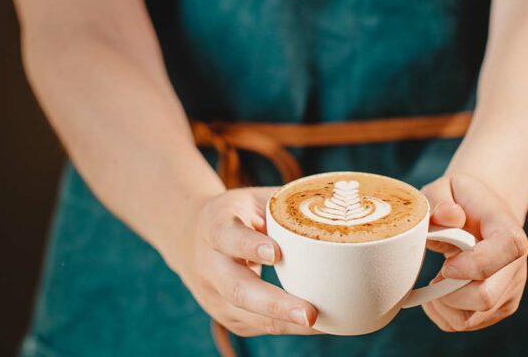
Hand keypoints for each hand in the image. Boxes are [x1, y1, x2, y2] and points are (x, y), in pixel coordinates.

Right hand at [163, 187, 320, 336]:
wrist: (190, 236)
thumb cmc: (237, 214)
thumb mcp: (253, 199)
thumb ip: (286, 204)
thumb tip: (337, 207)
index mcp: (215, 226)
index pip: (227, 236)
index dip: (250, 246)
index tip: (276, 254)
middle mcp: (210, 264)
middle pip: (237, 289)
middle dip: (275, 304)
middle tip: (309, 314)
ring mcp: (214, 294)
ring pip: (246, 315)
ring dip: (285, 323)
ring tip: (321, 325)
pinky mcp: (225, 314)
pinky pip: (256, 326)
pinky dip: (286, 328)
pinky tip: (314, 327)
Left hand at [420, 174, 527, 330]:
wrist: (482, 214)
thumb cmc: (461, 201)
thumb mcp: (447, 188)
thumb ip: (440, 199)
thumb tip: (446, 216)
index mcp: (510, 232)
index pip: (506, 250)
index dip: (472, 263)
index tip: (446, 265)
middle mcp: (516, 267)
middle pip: (484, 297)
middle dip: (448, 291)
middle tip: (437, 273)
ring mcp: (509, 292)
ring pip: (470, 318)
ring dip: (443, 304)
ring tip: (438, 280)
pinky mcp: (498, 308)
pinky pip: (464, 323)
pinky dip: (443, 313)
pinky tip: (441, 291)